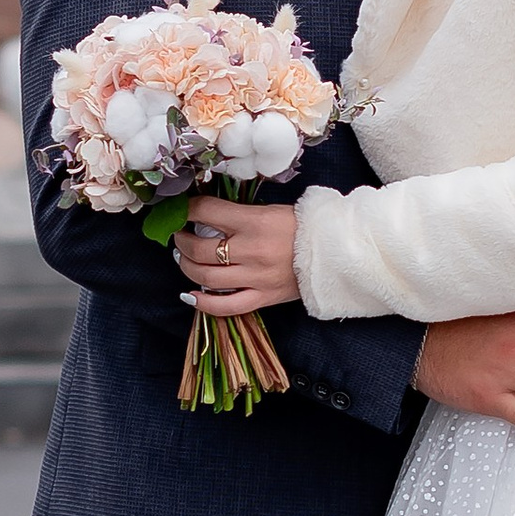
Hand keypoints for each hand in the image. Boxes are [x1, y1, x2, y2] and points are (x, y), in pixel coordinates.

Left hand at [171, 196, 300, 314]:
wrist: (335, 252)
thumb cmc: (302, 227)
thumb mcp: (269, 210)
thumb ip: (238, 215)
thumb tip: (205, 216)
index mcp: (254, 221)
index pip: (207, 211)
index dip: (187, 209)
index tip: (182, 210)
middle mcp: (251, 250)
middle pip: (200, 248)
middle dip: (181, 240)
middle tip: (180, 235)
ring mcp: (256, 277)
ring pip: (206, 277)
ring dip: (187, 267)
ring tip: (185, 259)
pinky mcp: (263, 298)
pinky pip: (226, 306)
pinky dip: (203, 303)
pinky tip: (191, 295)